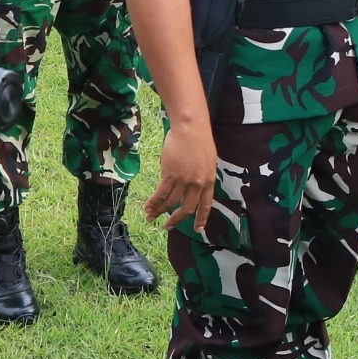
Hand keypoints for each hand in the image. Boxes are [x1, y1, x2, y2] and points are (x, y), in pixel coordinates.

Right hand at [143, 118, 216, 235]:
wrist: (191, 128)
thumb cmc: (199, 139)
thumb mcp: (208, 161)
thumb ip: (202, 176)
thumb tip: (193, 185)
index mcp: (209, 181)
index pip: (206, 205)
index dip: (201, 218)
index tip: (197, 229)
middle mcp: (198, 184)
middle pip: (187, 208)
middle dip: (176, 220)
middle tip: (168, 227)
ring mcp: (184, 180)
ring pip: (171, 202)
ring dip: (160, 211)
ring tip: (152, 217)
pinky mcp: (171, 175)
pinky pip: (161, 193)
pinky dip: (154, 202)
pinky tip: (148, 207)